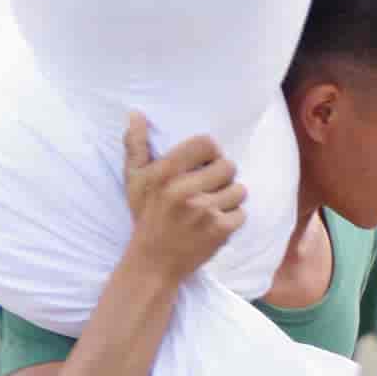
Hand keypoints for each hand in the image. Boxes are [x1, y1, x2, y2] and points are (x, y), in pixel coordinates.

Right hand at [122, 112, 247, 282]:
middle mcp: (184, 190)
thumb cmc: (146, 216)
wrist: (153, 262)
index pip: (206, 143)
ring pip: (239, 190)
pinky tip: (215, 223)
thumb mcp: (135, 180)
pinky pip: (242, 213)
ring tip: (212, 206)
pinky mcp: (219, 230)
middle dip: (222, 176)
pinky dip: (232, 219)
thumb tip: (135, 113)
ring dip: (230, 198)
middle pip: (228, 166)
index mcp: (165, 173)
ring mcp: (204, 211)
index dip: (212, 152)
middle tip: (209, 188)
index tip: (206, 163)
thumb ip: (136, 145)